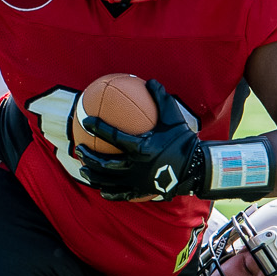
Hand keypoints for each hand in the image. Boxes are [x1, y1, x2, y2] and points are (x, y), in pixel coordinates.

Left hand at [75, 79, 202, 201]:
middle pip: (105, 163)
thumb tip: (150, 81)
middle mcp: (136, 167)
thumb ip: (161, 98)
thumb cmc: (183, 140)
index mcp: (142, 148)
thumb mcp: (174, 117)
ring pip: (109, 181)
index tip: (86, 120)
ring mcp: (138, 181)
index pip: (114, 136)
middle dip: (90, 156)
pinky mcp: (142, 192)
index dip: (98, 127)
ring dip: (93, 175)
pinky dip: (110, 193)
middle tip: (79, 148)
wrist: (197, 168)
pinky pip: (122, 194)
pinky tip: (102, 192)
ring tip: (83, 169)